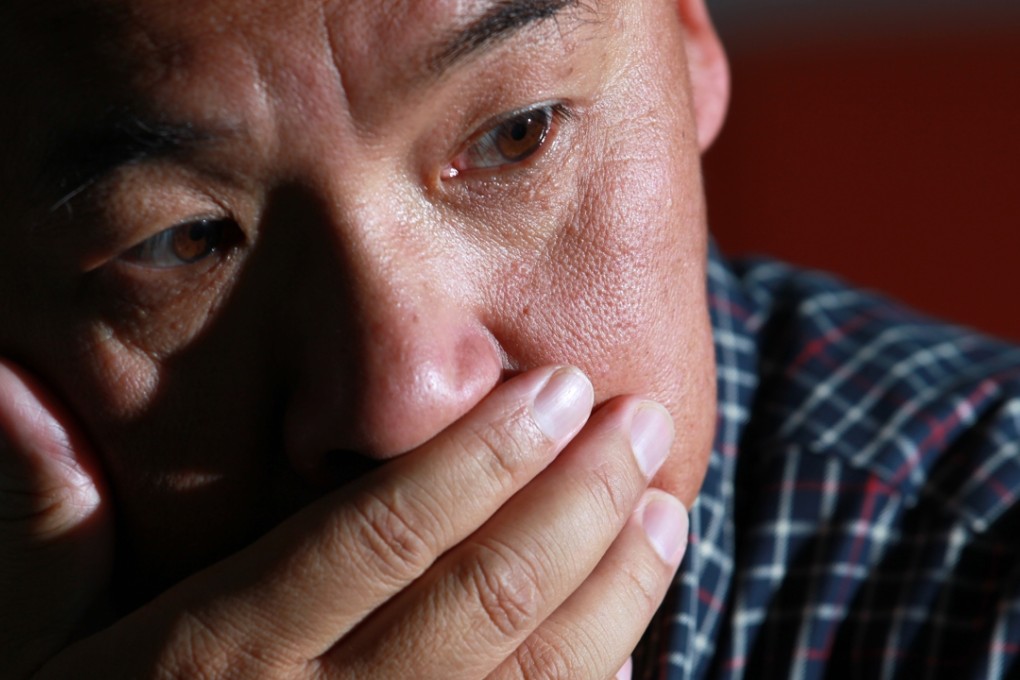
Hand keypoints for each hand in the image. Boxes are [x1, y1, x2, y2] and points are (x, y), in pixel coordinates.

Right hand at [18, 365, 688, 678]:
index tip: (555, 391)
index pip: (375, 538)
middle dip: (577, 503)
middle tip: (639, 422)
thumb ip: (43, 536)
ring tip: (666, 506)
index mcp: (214, 662)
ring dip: (612, 590)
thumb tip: (9, 387)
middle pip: (480, 598)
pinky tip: (634, 645)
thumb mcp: (29, 656)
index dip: (478, 460)